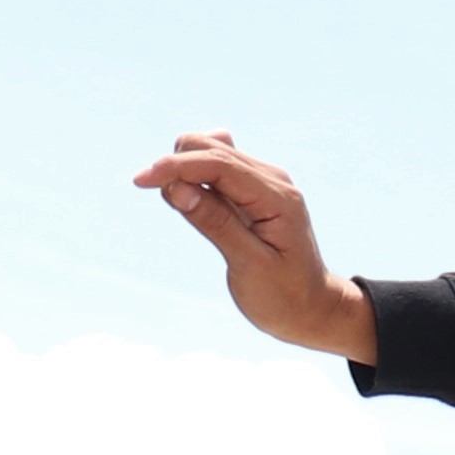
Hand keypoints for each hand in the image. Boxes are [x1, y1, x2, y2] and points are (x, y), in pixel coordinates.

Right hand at [135, 134, 380, 362]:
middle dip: (176, 165)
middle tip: (167, 203)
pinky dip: (194, 173)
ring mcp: (264, 181)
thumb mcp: (250, 266)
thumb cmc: (286, 296)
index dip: (175, 166)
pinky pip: (216, 166)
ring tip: (184, 208)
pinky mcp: (252, 189)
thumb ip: (216, 224)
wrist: (313, 308)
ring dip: (184, 168)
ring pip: (210, 150)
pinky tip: (191, 197)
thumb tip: (177, 188)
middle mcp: (272, 180)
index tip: (140, 181)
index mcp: (277, 198)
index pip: (218, 163)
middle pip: (210, 146)